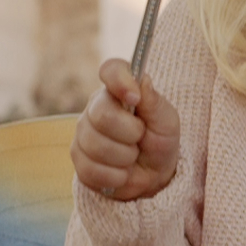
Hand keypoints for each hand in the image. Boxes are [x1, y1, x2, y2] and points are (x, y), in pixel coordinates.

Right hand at [71, 59, 179, 200]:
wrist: (155, 175)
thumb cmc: (160, 141)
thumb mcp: (166, 122)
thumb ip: (154, 101)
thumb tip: (141, 79)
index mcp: (119, 92)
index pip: (111, 70)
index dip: (120, 81)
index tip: (135, 98)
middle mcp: (95, 108)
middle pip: (102, 115)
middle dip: (130, 133)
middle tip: (140, 138)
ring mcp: (83, 134)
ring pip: (96, 146)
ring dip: (125, 157)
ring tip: (132, 156)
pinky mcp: (78, 161)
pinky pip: (92, 170)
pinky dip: (115, 176)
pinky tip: (122, 171)